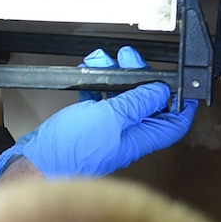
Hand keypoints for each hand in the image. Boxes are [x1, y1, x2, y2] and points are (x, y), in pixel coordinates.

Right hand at [0, 46, 196, 180]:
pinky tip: (90, 72)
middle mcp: (126, 135)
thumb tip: (162, 91)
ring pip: (121, 99)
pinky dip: (96, 84)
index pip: (173, 123)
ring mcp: (106, 130)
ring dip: (117, 77)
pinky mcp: (87, 125)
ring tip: (108, 59)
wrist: (37, 163)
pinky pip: (99, 100)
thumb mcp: (111, 118)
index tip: (183, 83)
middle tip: (132, 60)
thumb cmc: (72, 150)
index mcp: (139, 138)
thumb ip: (138, 103)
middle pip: (146, 104)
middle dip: (142, 79)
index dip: (182, 103)